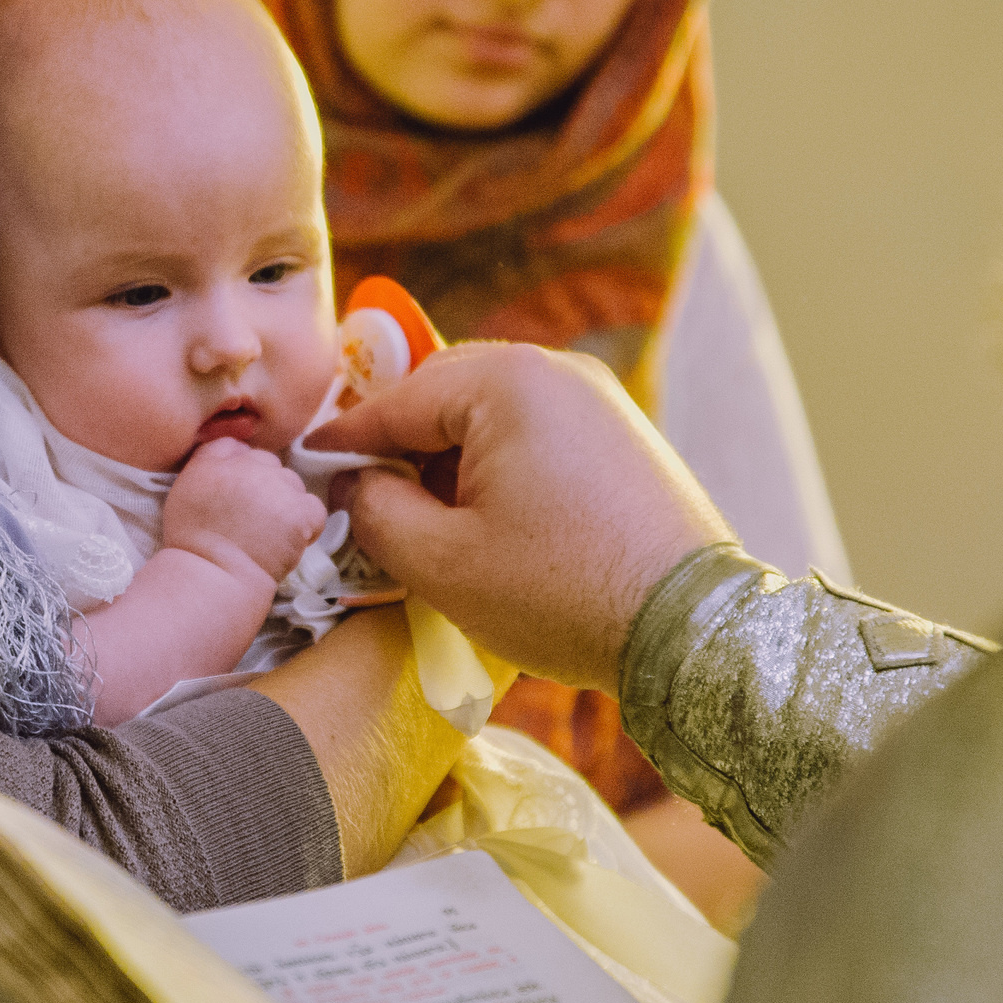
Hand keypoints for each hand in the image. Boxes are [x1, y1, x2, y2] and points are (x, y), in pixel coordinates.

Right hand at [161, 437, 327, 586]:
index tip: (238, 500)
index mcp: (222, 460)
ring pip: (293, 485)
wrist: (213, 572)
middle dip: (265, 488)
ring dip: (285, 503)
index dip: (243, 477)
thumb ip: (209, 457)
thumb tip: (237, 445)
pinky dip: (306, 522)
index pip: (245, 453)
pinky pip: (314, 509)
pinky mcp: (300, 513)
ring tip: (270, 531)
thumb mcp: (185, 487)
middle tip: (252, 519)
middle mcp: (253, 467)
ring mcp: (280, 488)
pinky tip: (290, 537)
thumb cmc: (192, 538)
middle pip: (271, 467)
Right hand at [304, 342, 730, 693]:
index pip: (398, 399)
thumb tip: (357, 482)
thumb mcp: (441, 563)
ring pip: (493, 414)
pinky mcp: (624, 438)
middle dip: (401, 443)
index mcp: (508, 382)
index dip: (346, 437)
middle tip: (365, 494)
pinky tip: (485, 522)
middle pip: (446, 393)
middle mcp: (559, 371)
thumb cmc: (565, 594)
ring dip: (450, 457)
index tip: (310, 464)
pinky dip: (498, 466)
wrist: (693, 632)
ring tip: (425, 520)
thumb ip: (376, 509)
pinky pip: (538, 434)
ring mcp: (600, 402)